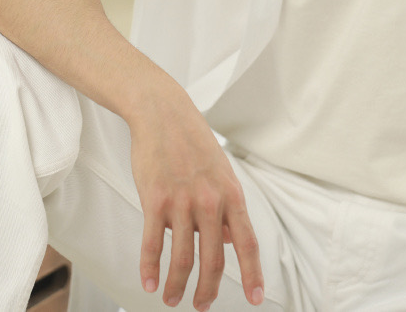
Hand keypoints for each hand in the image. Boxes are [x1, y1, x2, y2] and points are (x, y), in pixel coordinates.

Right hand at [128, 79, 263, 309]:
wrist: (163, 112)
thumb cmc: (191, 140)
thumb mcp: (220, 169)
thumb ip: (226, 205)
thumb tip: (228, 240)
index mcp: (231, 193)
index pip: (247, 242)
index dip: (253, 273)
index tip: (255, 297)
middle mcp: (210, 200)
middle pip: (212, 259)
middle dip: (207, 290)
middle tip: (201, 305)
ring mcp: (182, 201)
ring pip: (182, 258)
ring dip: (176, 285)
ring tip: (172, 299)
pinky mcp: (154, 199)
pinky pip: (153, 243)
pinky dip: (150, 268)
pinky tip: (149, 282)